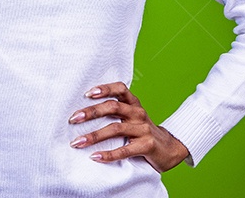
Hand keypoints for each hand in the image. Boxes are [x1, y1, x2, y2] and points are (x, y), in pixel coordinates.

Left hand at [68, 81, 189, 172]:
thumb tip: (83, 112)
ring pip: (116, 129)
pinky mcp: (147, 146)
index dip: (104, 88)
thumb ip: (116, 112)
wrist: (170, 149)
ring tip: (77, 142)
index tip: (87, 93)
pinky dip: (108, 154)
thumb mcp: (132, 117)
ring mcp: (144, 129)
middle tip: (73, 119)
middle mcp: (138, 113)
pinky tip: (95, 157)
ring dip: (94, 136)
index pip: (120, 88)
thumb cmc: (142, 132)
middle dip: (91, 112)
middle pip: (113, 107)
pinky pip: (125, 150)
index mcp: (134, 104)